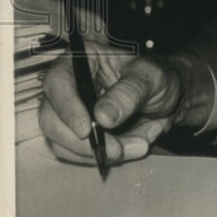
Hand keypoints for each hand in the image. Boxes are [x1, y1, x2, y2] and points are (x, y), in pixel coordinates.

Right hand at [39, 43, 182, 165]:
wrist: (164, 99)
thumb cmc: (156, 78)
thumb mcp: (151, 78)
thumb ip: (129, 93)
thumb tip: (102, 117)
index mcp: (82, 60)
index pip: (58, 81)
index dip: (66, 107)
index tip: (85, 130)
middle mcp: (68, 86)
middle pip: (51, 119)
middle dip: (83, 142)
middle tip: (117, 150)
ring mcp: (69, 113)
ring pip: (62, 142)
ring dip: (98, 152)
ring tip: (138, 145)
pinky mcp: (75, 135)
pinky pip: (77, 154)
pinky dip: (103, 157)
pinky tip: (130, 148)